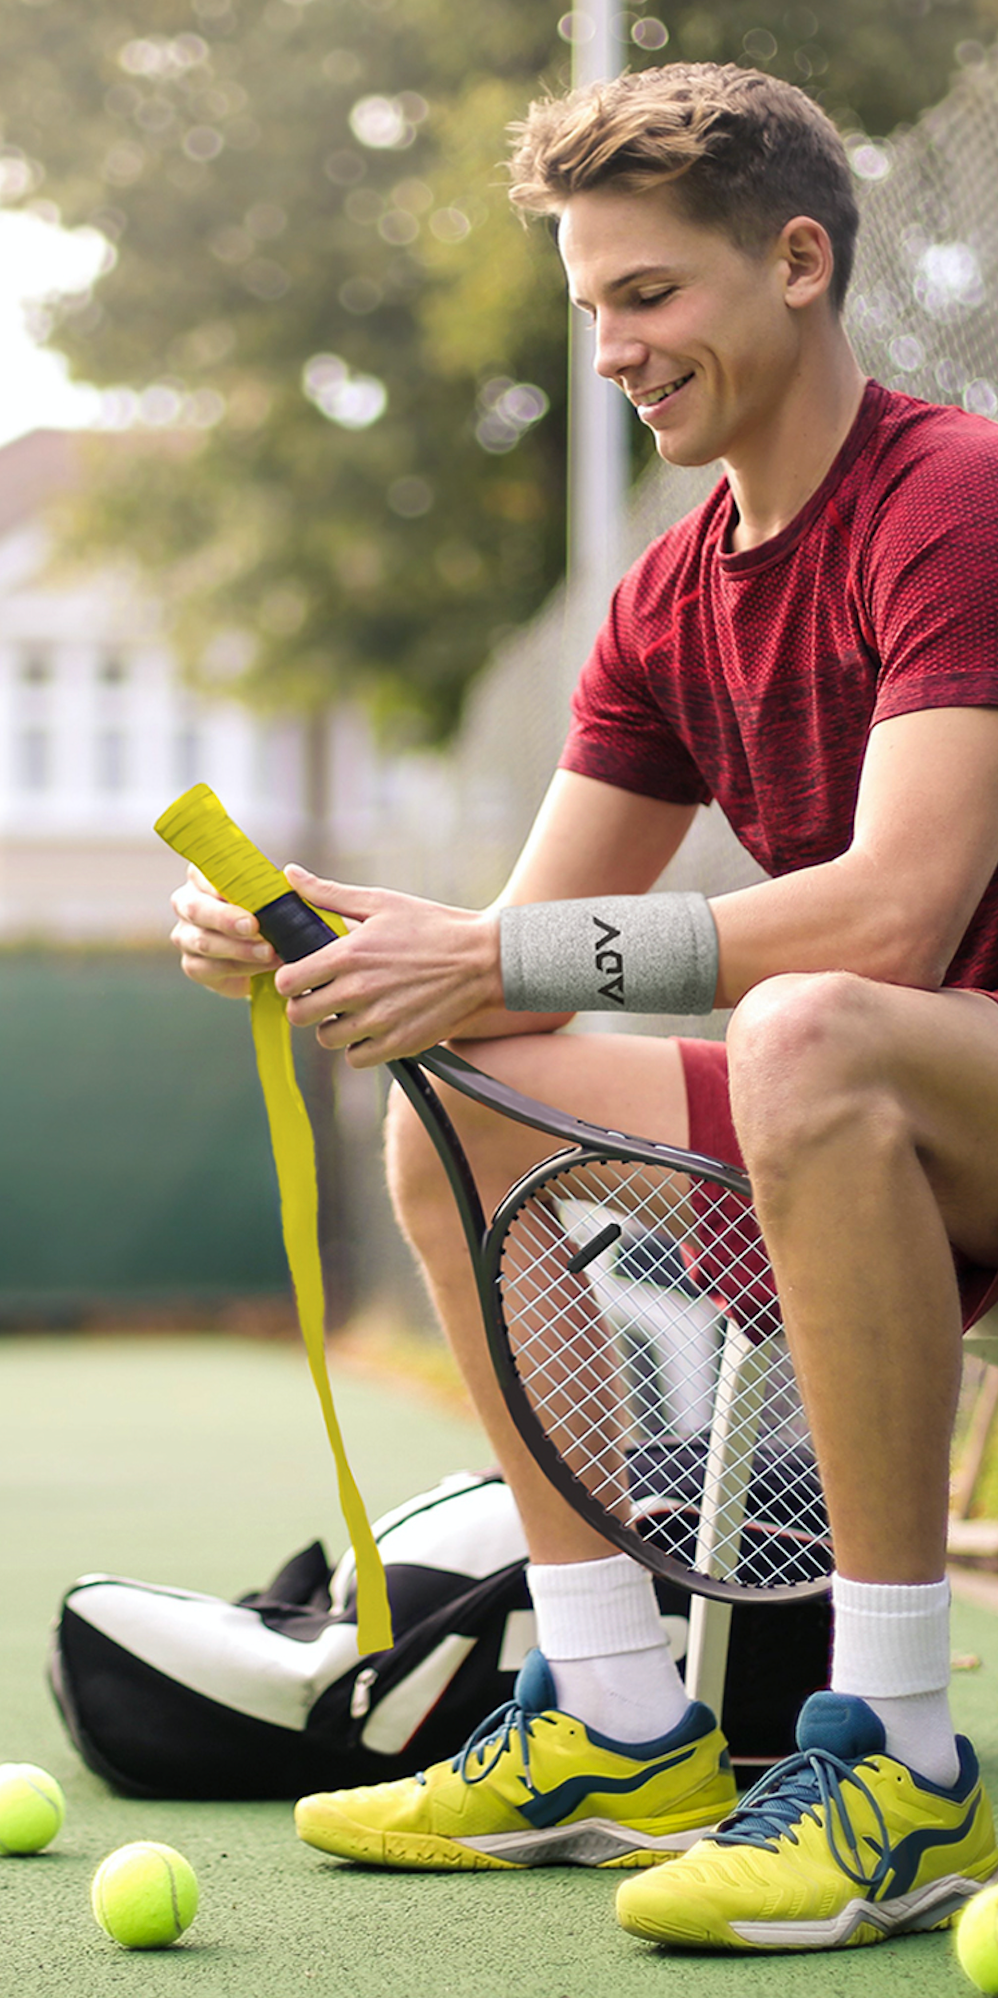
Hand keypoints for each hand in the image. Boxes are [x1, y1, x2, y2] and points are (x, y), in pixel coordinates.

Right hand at [170, 862, 279, 998]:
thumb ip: (271, 886)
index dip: (221, 882)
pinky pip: (211, 968)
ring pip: (204, 942)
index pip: (203, 873)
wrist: (267, 952)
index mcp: (202, 877)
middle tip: (253, 925)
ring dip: (240, 948)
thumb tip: (290, 876)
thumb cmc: (268, 913)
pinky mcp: (192, 965)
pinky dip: (242, 967)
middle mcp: (187, 903)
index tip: (245, 890)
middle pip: (197, 909)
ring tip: (268, 951)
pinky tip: (264, 966)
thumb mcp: (271, 894)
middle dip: (226, 918)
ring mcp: (185, 936)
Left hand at [274, 865, 503, 1065]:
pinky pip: (356, 1058)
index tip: (304, 975)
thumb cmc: (432, 927)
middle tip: (325, 994)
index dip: (291, 978)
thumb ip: (328, 894)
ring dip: (334, 1026)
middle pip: (300, 1015)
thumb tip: (290, 875)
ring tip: (354, 1009)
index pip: (287, 981)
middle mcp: (357, 991)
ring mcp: (378, 1021)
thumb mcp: (380, 903)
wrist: (485, 960)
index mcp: (347, 955)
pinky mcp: (399, 1044)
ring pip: (326, 1038)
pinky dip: (359, 1046)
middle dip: (307, 1004)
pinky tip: (373, 1026)